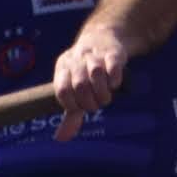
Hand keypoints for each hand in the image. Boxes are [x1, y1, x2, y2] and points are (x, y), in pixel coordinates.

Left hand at [50, 26, 128, 142]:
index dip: (72, 104)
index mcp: (63, 68)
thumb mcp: (74, 89)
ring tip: (106, 97)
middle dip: (90, 101)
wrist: (102, 38)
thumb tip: (61, 138)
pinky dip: (114, 79)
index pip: (62, 90)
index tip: (81, 108)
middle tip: (97, 104)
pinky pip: (113, 65)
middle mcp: (76, 60)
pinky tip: (115, 84)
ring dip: (102, 92)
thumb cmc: (85, 71)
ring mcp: (94, 54)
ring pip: (95, 73)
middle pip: (80, 84)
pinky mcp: (113, 52)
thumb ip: (70, 114)